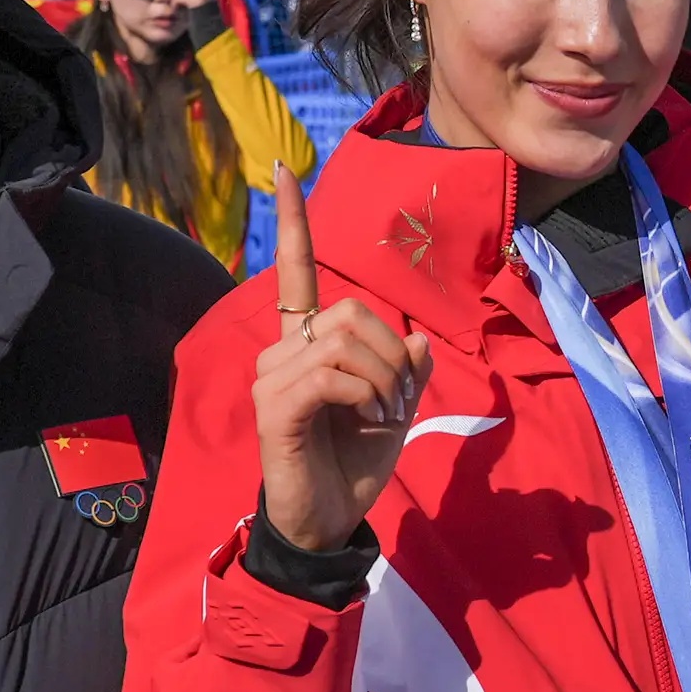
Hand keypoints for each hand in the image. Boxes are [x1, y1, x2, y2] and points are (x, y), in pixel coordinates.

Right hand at [255, 167, 427, 553]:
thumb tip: (418, 340)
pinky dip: (366, 394)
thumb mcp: (394, 412)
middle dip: (392, 352)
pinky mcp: (275, 410)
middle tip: (400, 398)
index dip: (292, 222)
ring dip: (384, 378)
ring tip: (384, 415)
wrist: (328, 523)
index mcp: (306, 346)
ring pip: (343, 341)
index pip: (293, 273)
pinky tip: (368, 419)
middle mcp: (281, 354)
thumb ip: (407, 373)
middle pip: (349, 312)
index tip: (282, 169)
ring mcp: (272, 380)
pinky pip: (331, 375)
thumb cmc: (353, 466)